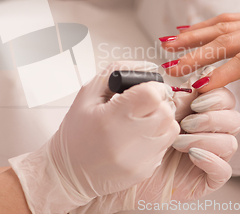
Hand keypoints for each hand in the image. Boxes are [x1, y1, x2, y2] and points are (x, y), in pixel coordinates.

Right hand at [9, 61, 179, 213]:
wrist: (68, 173)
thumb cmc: (76, 132)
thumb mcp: (87, 94)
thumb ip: (117, 72)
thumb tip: (147, 66)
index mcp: (110, 118)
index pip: (152, 94)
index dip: (151, 87)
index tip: (143, 89)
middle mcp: (127, 141)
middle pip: (166, 110)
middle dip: (158, 102)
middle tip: (141, 105)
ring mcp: (138, 159)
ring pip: (171, 127)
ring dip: (161, 119)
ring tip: (140, 121)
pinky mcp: (145, 171)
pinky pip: (165, 146)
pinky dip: (156, 137)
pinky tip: (137, 138)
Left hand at [71, 69, 239, 212]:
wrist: (91, 176)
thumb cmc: (101, 141)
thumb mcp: (109, 103)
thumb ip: (132, 83)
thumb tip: (156, 72)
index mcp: (178, 106)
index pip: (211, 88)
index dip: (210, 84)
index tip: (195, 85)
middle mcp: (193, 127)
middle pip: (229, 108)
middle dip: (215, 106)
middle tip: (189, 112)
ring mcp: (199, 152)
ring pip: (230, 136)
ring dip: (210, 132)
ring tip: (180, 139)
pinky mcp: (199, 177)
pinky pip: (224, 169)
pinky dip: (213, 159)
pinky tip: (191, 154)